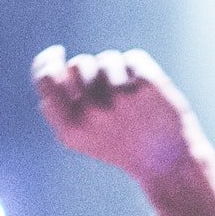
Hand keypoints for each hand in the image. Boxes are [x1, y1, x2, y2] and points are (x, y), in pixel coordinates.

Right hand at [34, 48, 201, 180]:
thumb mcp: (81, 137)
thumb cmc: (120, 145)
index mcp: (71, 128)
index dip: (48, 60)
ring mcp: (120, 98)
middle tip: (107, 90)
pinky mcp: (147, 85)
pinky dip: (138, 69)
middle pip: (78, 64)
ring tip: (129, 94)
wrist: (168, 163)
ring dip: (116, 69)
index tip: (58, 52)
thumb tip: (50, 67)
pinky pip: (132, 58)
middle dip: (90, 69)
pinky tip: (146, 92)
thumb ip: (57, 107)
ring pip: (107, 58)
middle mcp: (93, 113)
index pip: (46, 78)